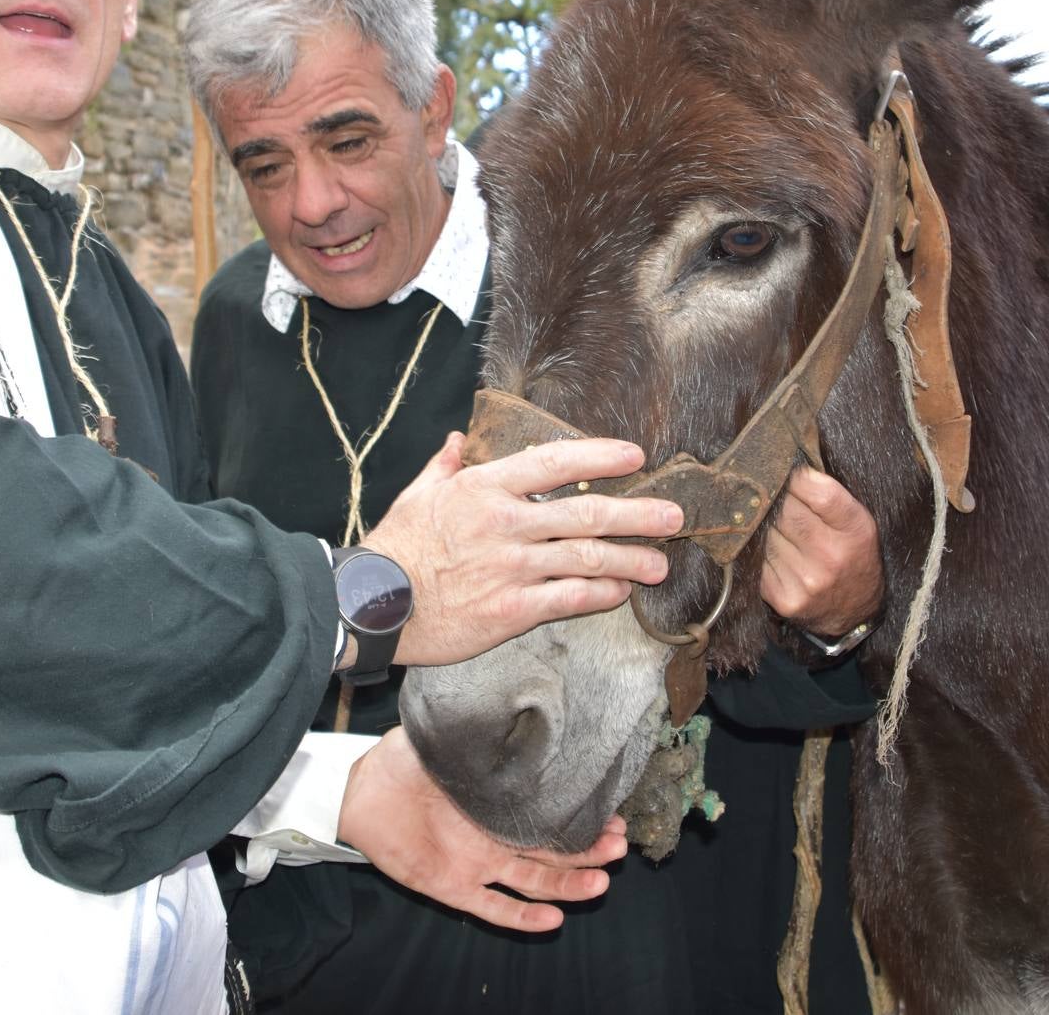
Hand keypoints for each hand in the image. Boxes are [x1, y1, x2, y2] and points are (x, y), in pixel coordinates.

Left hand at [337, 729, 626, 931]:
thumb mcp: (445, 739)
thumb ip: (477, 731)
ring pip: (533, 881)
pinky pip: (492, 908)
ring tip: (601, 882)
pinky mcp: (451, 887)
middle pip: (551, 852)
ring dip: (568, 885)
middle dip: (588, 850)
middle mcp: (494, 837)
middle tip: (620, 843)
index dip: (582, 818)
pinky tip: (552, 920)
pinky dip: (522, 918)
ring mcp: (475, 864)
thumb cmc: (403, 761)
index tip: (614, 813)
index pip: (549, 815)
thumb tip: (514, 704)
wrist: (358, 790)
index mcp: (498, 804)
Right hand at [365, 433, 678, 666]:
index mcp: (484, 488)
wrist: (373, 605)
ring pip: (587, 559)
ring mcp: (511, 568)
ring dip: (630, 560)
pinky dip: (599, 595)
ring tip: (659, 563)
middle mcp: (506, 524)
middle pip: (587, 513)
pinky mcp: (512, 609)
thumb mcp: (417, 495)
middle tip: (674, 516)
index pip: (554, 462)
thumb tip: (455, 439)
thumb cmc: (396, 547)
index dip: (600, 456)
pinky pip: (569, 600)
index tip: (635, 456)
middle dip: (638, 514)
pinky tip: (619, 593)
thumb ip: (444, 466)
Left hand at [761, 467, 882, 637]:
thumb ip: (829, 492)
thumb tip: (787, 464)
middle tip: (782, 501)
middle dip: (779, 501)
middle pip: (784, 509)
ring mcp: (804, 580)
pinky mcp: (782, 597)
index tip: (794, 477)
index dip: (799, 479)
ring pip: (765, 533)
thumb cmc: (853, 554)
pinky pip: (757, 558)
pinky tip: (777, 552)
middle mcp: (830, 557)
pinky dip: (761, 551)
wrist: (854, 612)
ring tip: (783, 531)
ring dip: (767, 527)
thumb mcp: (858, 521)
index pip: (818, 491)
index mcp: (855, 531)